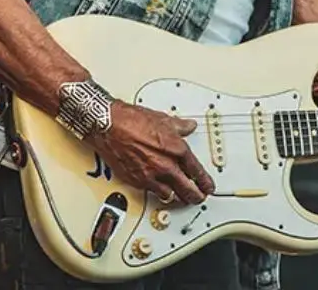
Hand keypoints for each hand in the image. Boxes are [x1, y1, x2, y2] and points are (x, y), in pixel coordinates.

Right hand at [88, 101, 214, 204]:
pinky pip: (152, 192)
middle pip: (187, 189)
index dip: (205, 182)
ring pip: (170, 195)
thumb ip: (179, 126)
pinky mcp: (136, 181)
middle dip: (196, 196)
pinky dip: (158, 192)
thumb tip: (188, 126)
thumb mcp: (163, 119)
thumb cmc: (132, 120)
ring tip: (180, 197)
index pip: (197, 172)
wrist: (109, 126)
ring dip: (177, 196)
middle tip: (199, 198)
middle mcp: (166, 166)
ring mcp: (151, 175)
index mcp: (177, 150)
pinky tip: (159, 191)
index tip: (208, 186)